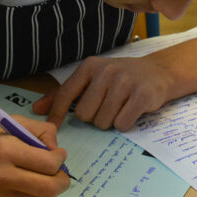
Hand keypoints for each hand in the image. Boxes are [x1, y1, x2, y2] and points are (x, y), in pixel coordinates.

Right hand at [0, 116, 71, 196]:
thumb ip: (40, 131)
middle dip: (62, 179)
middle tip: (60, 170)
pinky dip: (36, 193)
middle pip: (48, 188)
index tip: (58, 153)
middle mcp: (3, 176)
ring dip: (50, 188)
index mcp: (6, 151)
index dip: (60, 158)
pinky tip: (30, 180)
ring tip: (46, 174)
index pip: (48, 164)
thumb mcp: (10, 121)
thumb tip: (55, 148)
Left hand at [32, 55, 173, 130]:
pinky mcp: (141, 95)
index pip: (65, 94)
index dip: (57, 114)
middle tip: (107, 108)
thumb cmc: (122, 78)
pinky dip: (125, 124)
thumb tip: (37, 109)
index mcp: (90, 67)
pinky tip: (132, 112)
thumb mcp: (93, 79)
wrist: (160, 72)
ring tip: (121, 108)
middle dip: (94, 117)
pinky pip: (122, 124)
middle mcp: (106, 71)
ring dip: (111, 122)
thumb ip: (65, 93)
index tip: (52, 129)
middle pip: (84, 114)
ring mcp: (124, 82)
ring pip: (103, 121)